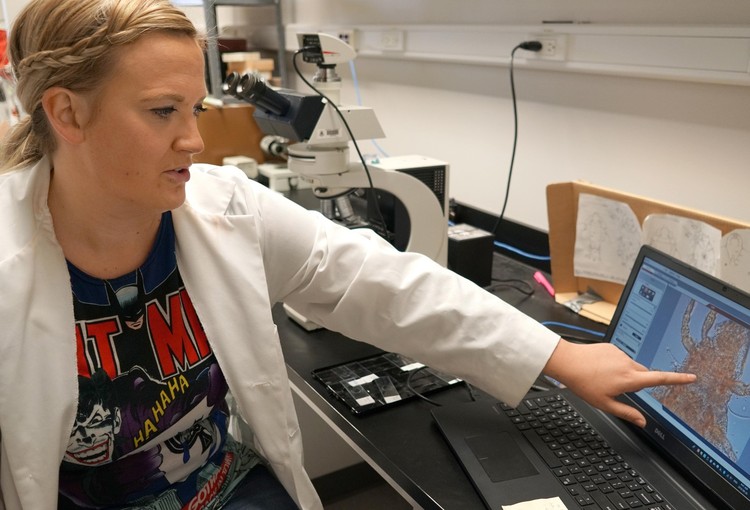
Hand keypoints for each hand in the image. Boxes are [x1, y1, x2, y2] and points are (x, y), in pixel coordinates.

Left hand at [542, 339, 695, 426]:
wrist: (567, 361)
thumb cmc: (583, 383)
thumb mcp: (605, 404)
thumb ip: (626, 413)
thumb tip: (642, 422)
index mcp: (629, 379)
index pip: (659, 379)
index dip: (678, 379)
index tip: (692, 377)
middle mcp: (627, 363)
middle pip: (644, 374)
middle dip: (638, 382)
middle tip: (618, 389)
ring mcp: (620, 353)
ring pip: (632, 366)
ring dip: (626, 373)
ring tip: (605, 378)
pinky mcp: (612, 346)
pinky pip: (621, 358)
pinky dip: (616, 364)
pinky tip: (601, 368)